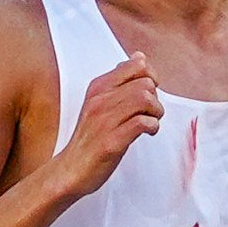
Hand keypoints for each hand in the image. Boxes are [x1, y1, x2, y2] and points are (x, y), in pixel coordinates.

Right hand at [51, 56, 164, 196]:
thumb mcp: (99, 102)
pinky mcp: (111, 141)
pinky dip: (152, 127)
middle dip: (156, 98)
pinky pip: (141, 123)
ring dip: (156, 112)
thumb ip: (119, 81)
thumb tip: (139, 57)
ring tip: (151, 122)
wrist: (71, 169)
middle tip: (151, 112)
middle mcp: (100, 100)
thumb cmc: (89, 138)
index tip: (150, 91)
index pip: (135, 65)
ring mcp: (104, 120)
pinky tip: (147, 132)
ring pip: (145, 100)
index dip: (151, 76)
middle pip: (145, 83)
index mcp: (98, 88)